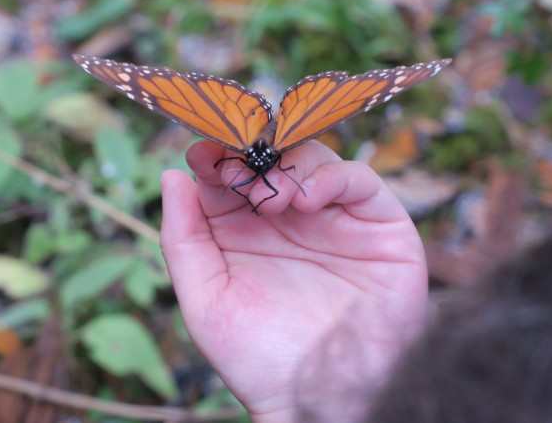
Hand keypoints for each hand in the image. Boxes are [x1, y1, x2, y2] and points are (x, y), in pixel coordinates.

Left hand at [160, 140, 427, 421]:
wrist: (319, 399)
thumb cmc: (259, 358)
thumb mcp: (205, 299)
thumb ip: (183, 239)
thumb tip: (173, 176)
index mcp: (249, 231)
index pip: (232, 175)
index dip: (217, 158)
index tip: (201, 153)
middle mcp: (292, 219)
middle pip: (273, 159)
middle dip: (252, 156)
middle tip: (236, 170)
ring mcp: (336, 218)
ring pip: (314, 160)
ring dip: (289, 166)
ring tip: (272, 197)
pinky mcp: (378, 224)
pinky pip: (358, 180)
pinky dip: (331, 177)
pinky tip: (307, 201)